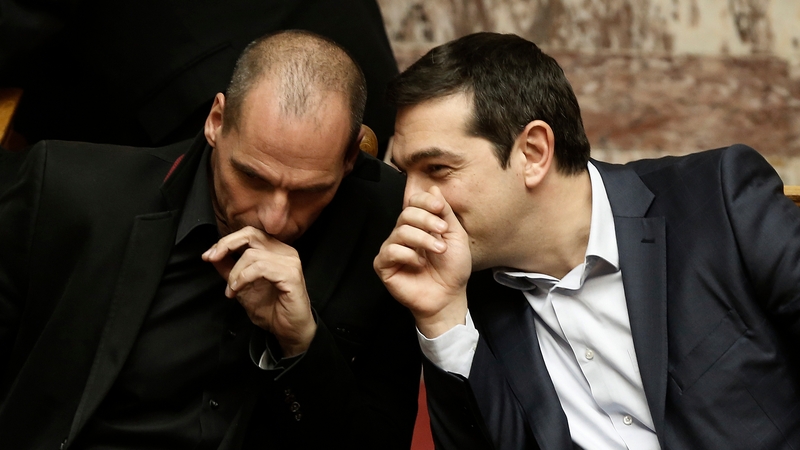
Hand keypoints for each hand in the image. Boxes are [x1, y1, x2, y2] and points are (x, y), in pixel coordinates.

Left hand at [202, 226, 314, 356]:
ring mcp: (290, 262)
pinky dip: (244, 278)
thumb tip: (212, 255)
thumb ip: (229, 269)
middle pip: (251, 234)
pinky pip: (261, 268)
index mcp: (275, 250)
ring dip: (235, 273)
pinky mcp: (291, 274)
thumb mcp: (242, 287)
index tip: (208, 256)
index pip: (248, 234)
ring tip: (231, 289)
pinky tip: (238, 290)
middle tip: (212, 259)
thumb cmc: (271, 310)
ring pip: (252, 254)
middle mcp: (285, 251)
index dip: (226, 242)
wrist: (289, 331)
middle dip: (226, 245)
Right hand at [374, 186, 470, 337]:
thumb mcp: (456, 236)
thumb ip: (445, 213)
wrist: (449, 296)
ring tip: (439, 250)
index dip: (425, 201)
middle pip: (406, 214)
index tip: (439, 207)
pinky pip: (390, 251)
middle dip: (426, 220)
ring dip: (422, 239)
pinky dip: (409, 255)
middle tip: (443, 231)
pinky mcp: (384, 265)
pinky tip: (420, 264)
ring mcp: (392, 250)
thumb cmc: (453, 269)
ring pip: (400, 231)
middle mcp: (403, 235)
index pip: (413, 203)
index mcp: (419, 226)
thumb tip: (433, 188)